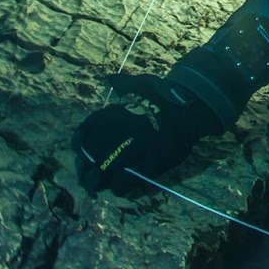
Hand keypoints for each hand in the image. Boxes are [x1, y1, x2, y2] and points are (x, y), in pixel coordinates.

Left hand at [74, 73, 222, 193]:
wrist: (188, 109)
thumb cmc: (164, 97)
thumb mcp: (141, 84)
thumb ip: (123, 84)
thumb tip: (110, 79)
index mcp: (110, 118)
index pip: (82, 136)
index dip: (79, 147)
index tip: (80, 154)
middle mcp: (115, 136)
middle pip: (89, 160)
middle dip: (84, 172)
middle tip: (86, 179)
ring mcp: (131, 152)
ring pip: (103, 175)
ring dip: (97, 184)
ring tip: (97, 188)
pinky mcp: (147, 165)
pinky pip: (126, 183)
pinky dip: (120, 188)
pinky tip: (119, 189)